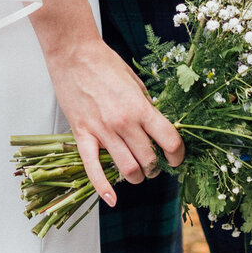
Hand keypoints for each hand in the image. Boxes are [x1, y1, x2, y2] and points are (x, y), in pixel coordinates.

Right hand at [40, 30, 184, 205]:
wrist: (74, 53)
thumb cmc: (105, 63)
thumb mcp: (135, 83)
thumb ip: (146, 108)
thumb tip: (156, 129)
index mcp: (141, 108)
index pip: (170, 141)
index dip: (178, 155)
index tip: (176, 157)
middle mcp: (124, 122)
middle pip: (149, 160)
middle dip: (155, 167)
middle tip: (153, 164)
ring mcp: (102, 130)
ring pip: (127, 169)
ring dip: (136, 175)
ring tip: (136, 170)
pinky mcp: (82, 134)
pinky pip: (93, 168)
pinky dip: (103, 187)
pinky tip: (111, 199)